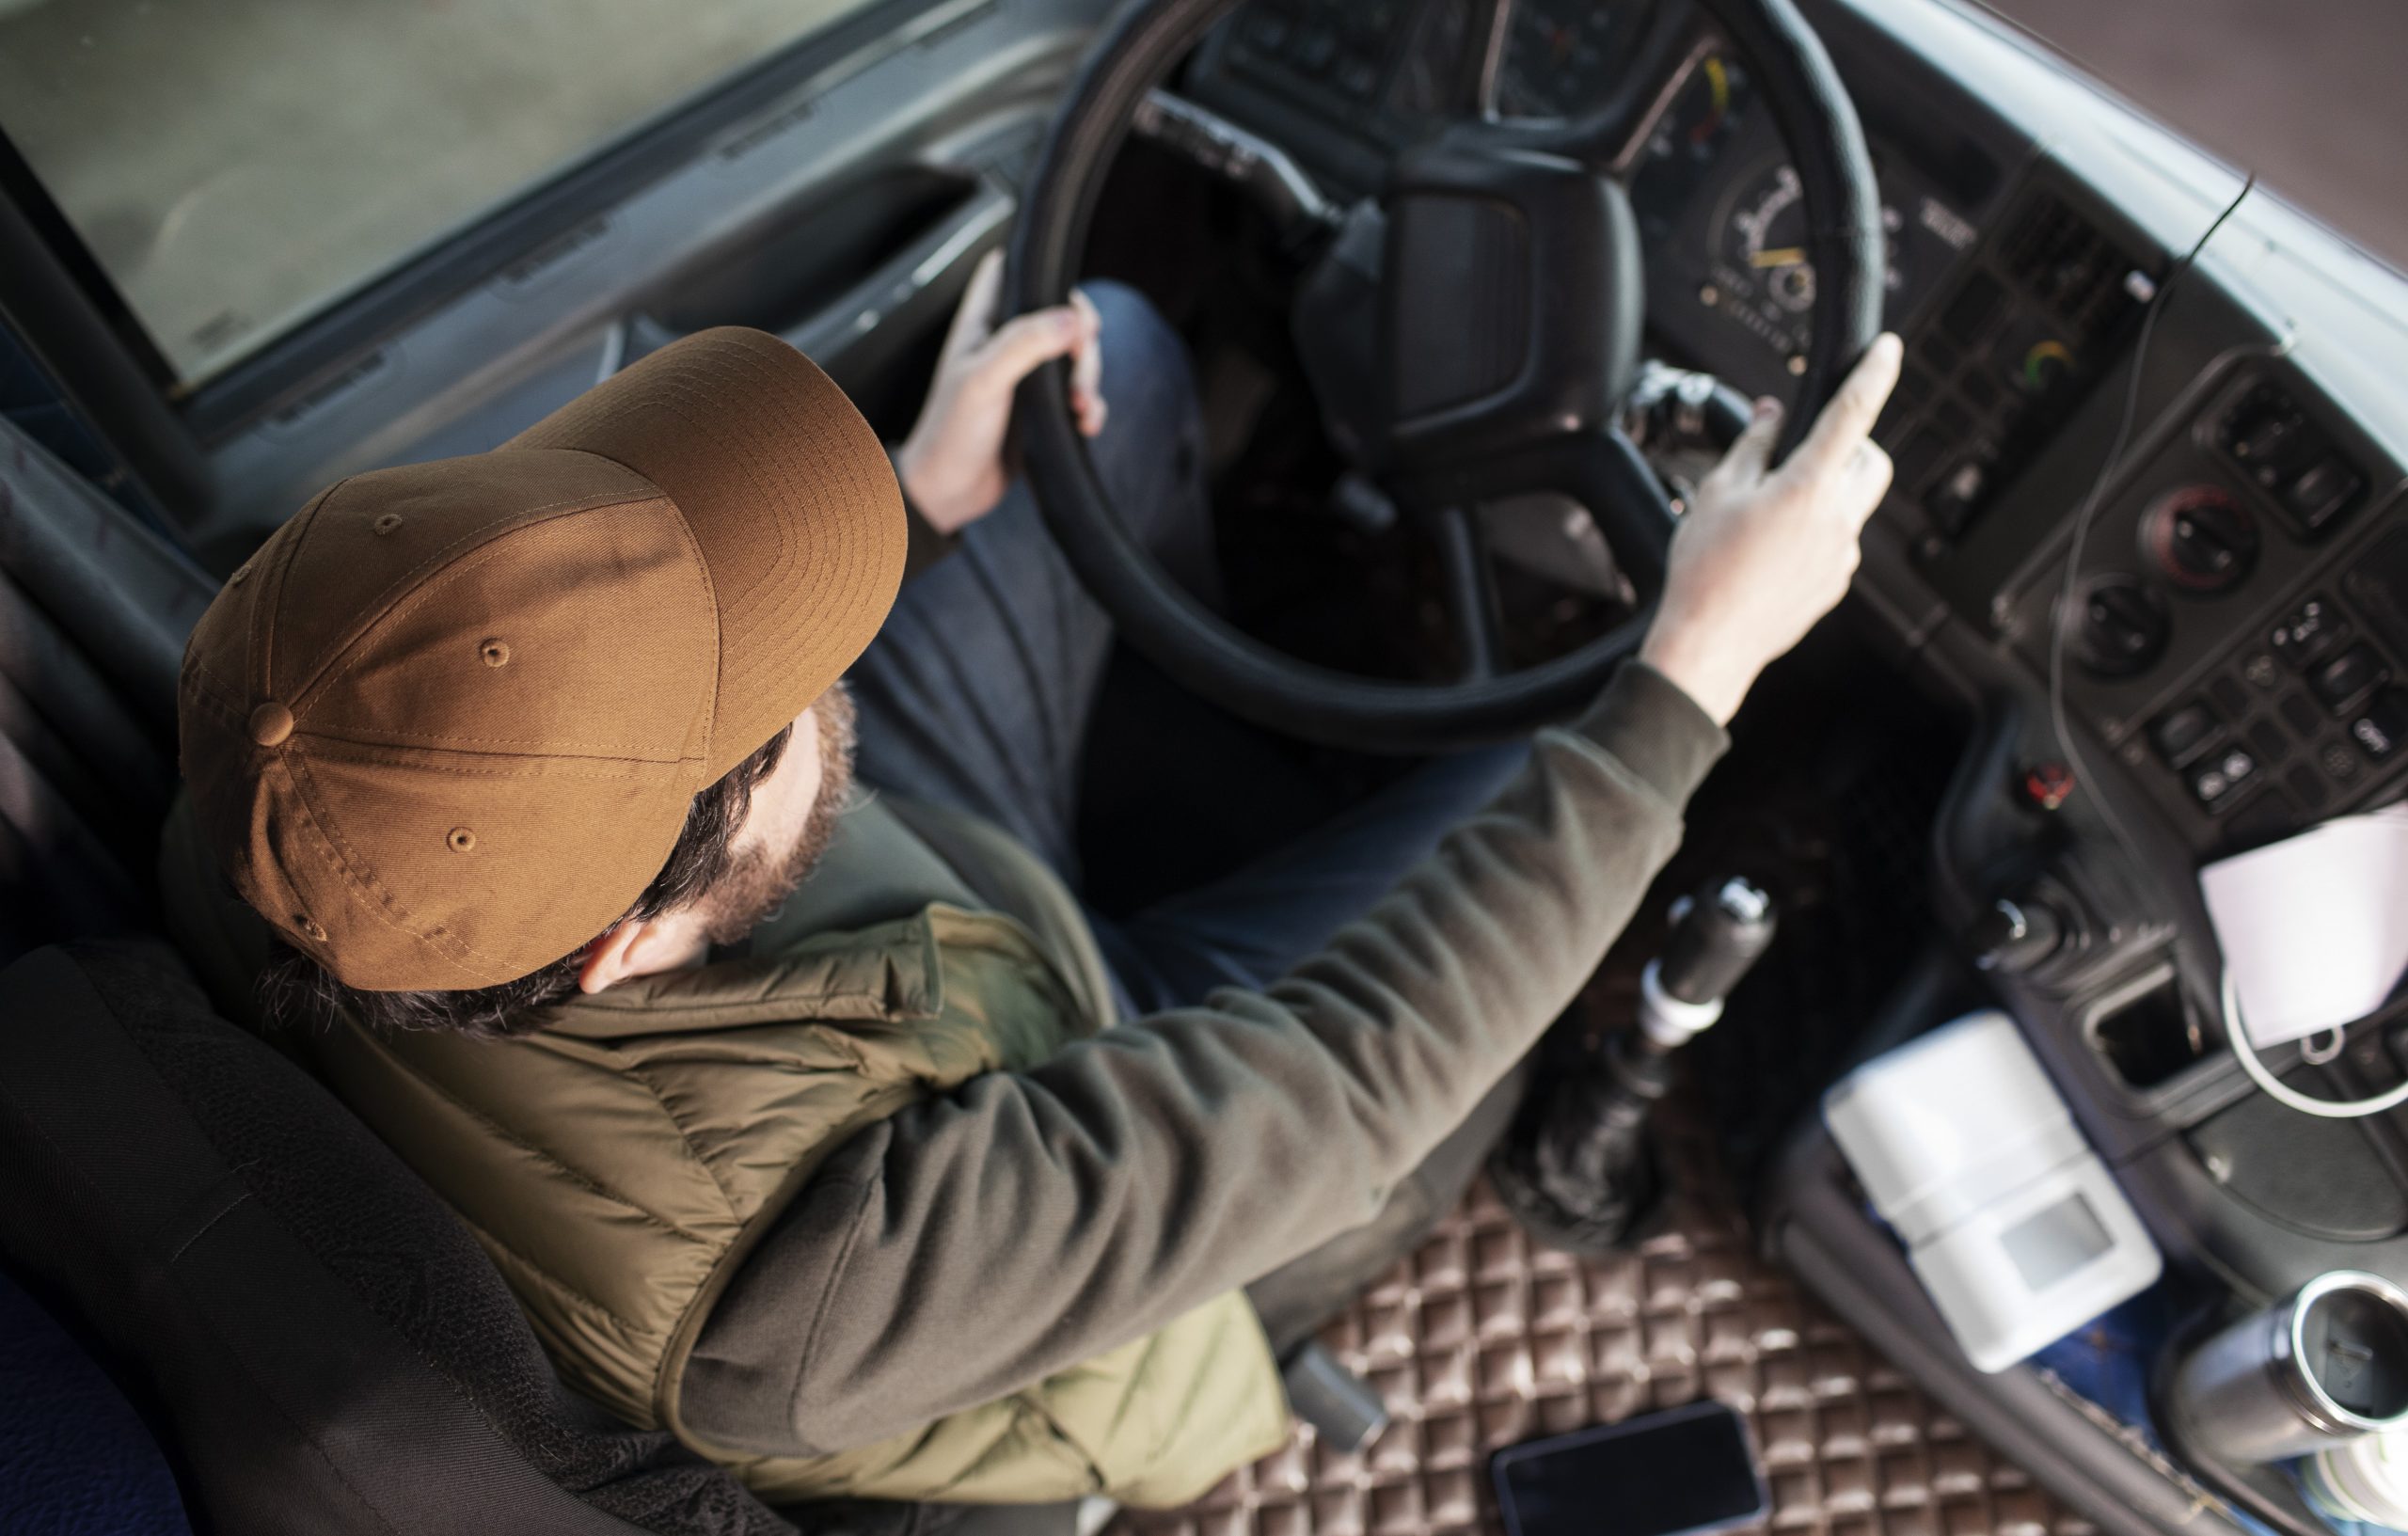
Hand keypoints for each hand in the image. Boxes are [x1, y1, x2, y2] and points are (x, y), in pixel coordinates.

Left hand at [893, 250, 1104, 534]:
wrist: (948, 493)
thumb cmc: (951, 433)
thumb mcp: (984, 380)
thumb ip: (1025, 343)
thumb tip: (1073, 319)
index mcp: (983, 324)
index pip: (1009, 271)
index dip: (1039, 270)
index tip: (1065, 295)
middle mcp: (1005, 345)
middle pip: (1059, 315)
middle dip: (1082, 337)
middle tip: (1081, 362)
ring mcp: (1025, 378)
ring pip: (1074, 357)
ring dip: (1089, 378)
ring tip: (1081, 408)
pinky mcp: (1041, 411)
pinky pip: (1078, 396)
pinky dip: (1090, 407)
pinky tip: (1086, 424)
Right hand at [1639, 333, 1903, 725]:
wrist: (1709, 641)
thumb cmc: (1705, 571)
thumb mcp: (1716, 492)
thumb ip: (1753, 445)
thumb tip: (1771, 414)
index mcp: (1806, 487)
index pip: (1853, 413)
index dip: (1874, 374)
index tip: (1889, 350)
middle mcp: (1836, 519)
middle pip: (1873, 462)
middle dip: (1855, 447)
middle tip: (1812, 452)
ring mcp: (1842, 554)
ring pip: (1855, 504)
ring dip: (1829, 493)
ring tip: (1776, 513)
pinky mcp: (1836, 583)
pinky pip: (1839, 542)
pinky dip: (1817, 532)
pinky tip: (1774, 551)